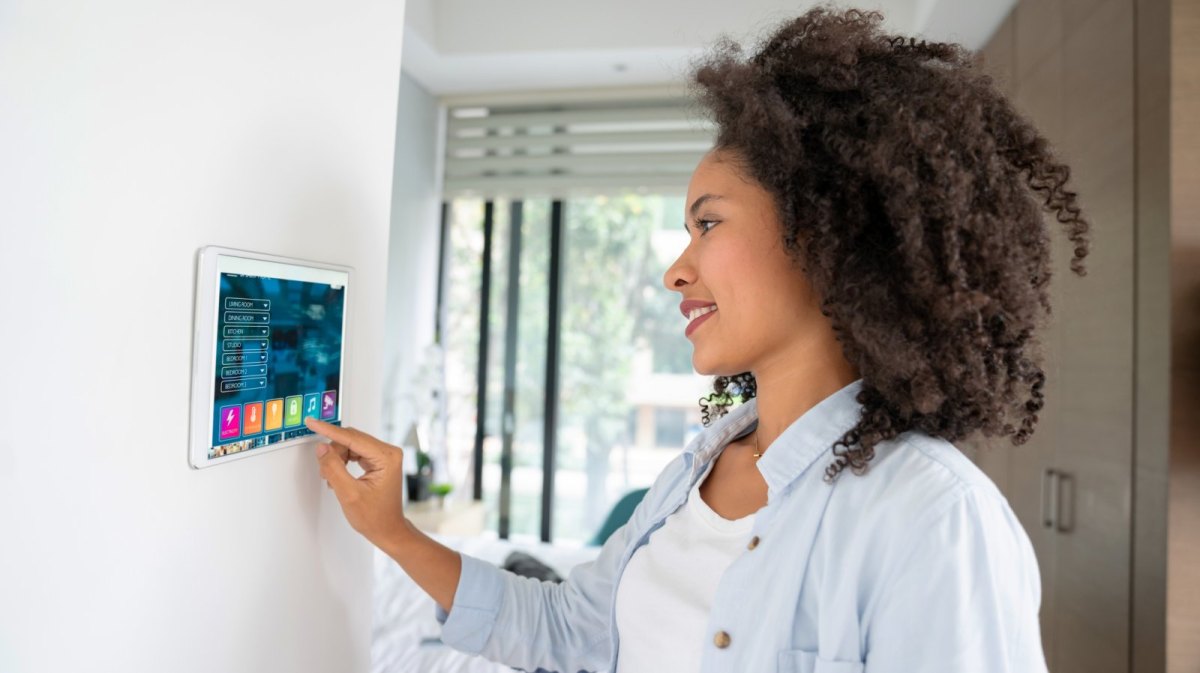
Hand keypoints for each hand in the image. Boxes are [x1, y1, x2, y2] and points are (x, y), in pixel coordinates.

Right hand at [305, 417, 409, 545]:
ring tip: (332, 478)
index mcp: (387, 457)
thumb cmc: (375, 517)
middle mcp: (388, 452)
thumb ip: (333, 468)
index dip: (329, 431)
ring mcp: (384, 456)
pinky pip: (355, 452)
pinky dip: (342, 462)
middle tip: (324, 470)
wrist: (387, 529)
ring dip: (337, 458)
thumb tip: (322, 448)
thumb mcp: (349, 494)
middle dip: (333, 452)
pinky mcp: (379, 461)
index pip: (352, 438)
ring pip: (351, 445)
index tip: (313, 422)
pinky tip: (338, 475)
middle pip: (351, 440)